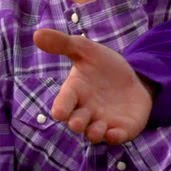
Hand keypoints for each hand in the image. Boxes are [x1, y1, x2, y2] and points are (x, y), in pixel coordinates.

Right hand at [33, 29, 150, 144]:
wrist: (134, 78)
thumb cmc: (103, 66)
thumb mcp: (85, 50)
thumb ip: (63, 44)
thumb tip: (37, 34)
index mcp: (74, 92)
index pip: (63, 102)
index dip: (61, 108)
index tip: (58, 112)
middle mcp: (86, 111)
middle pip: (77, 122)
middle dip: (76, 123)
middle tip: (76, 122)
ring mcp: (104, 121)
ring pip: (94, 133)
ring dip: (94, 133)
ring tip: (97, 129)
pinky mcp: (122, 128)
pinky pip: (117, 137)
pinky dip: (115, 137)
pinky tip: (115, 133)